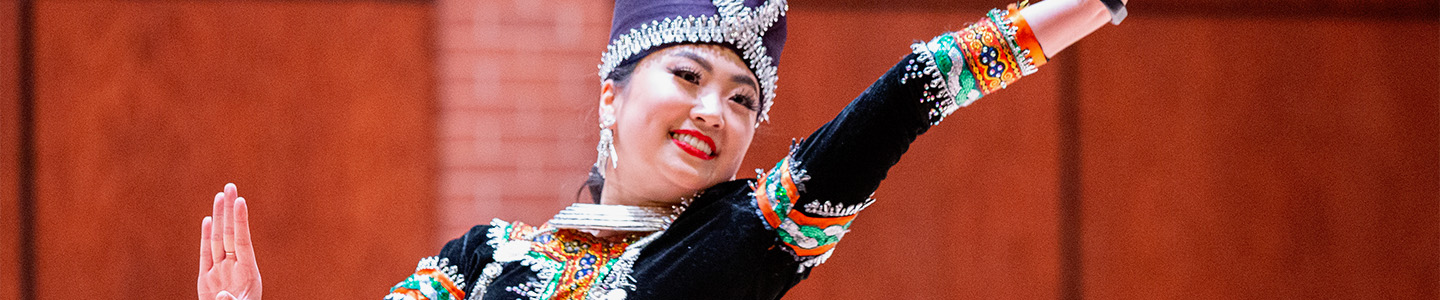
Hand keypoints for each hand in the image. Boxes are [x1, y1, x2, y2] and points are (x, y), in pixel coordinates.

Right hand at [198, 183, 261, 299]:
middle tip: (230, 186)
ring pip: (218, 240)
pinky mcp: (206, 278)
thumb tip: (222, 292)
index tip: (241, 200)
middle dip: (230, 211)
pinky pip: (206, 254)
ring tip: (220, 196)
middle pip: (231, 234)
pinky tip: (209, 220)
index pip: (243, 241)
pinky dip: (206, 237)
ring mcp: (220, 271)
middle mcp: (234, 268)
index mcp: (248, 273)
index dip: (241, 221)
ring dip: (219, 218)